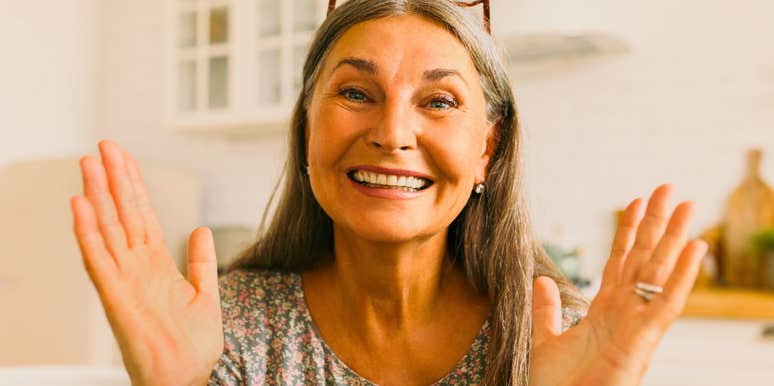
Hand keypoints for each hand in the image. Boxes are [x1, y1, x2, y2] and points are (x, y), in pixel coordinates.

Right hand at [70, 140, 222, 385]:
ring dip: (97, 196)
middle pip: (122, 214)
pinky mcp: (115, 298)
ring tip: (88, 163)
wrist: (187, 379)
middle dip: (113, 179)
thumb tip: (201, 229)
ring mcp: (124, 281)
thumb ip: (202, 262)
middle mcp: (138, 268)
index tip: (125, 158)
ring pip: (107, 229)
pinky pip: (98, 260)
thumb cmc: (194, 346)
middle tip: (104, 145)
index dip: (134, 187)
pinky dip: (88, 232)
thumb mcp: (208, 295)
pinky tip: (80, 206)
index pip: (143, 216)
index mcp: (159, 265)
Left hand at [529, 184, 707, 385]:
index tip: (634, 201)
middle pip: (644, 257)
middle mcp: (625, 311)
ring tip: (689, 206)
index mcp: (604, 310)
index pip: (620, 261)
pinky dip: (682, 276)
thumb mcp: (544, 340)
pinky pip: (669, 303)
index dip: (628, 231)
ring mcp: (638, 324)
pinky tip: (696, 248)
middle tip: (668, 188)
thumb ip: (546, 309)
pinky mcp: (645, 341)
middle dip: (657, 223)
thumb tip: (540, 279)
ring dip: (675, 238)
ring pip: (661, 272)